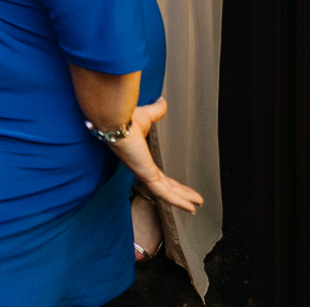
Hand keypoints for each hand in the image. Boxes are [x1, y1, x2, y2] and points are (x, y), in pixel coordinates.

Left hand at [108, 98, 203, 214]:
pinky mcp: (146, 174)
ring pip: (166, 193)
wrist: (114, 120)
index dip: (171, 182)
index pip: (159, 175)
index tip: (181, 187)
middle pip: (165, 187)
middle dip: (180, 194)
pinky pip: (164, 193)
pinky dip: (178, 201)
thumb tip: (162, 102)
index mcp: (141, 158)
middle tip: (193, 202)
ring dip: (181, 200)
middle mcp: (141, 168)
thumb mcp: (147, 116)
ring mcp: (143, 173)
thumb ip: (156, 112)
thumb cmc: (124, 117)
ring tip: (195, 209)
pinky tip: (190, 207)